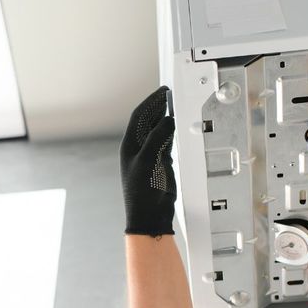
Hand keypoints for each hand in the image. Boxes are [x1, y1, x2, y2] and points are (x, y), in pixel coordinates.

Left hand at [119, 86, 176, 236]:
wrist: (150, 215)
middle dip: (158, 106)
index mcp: (130, 146)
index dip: (150, 102)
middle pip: (148, 120)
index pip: (140, 116)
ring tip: (176, 104)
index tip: (162, 92)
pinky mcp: (161, 163)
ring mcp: (150, 155)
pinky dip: (172, 131)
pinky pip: (167, 141)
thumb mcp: (148, 160)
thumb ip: (158, 138)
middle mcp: (138, 149)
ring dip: (165, 117)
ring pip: (158, 130)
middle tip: (170, 94)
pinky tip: (178, 125)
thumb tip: (168, 120)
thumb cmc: (142, 192)